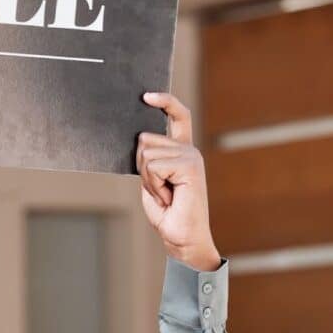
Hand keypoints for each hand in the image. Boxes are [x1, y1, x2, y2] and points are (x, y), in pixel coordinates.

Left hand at [137, 92, 220, 271]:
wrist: (181, 237)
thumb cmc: (167, 212)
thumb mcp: (152, 181)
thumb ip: (149, 158)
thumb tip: (141, 137)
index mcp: (181, 150)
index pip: (178, 116)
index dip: (164, 101)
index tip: (146, 95)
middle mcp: (189, 149)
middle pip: (144, 139)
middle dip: (141, 167)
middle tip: (158, 189)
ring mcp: (192, 156)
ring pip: (146, 154)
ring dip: (148, 179)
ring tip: (164, 194)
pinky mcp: (190, 166)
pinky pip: (153, 166)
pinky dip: (153, 185)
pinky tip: (168, 197)